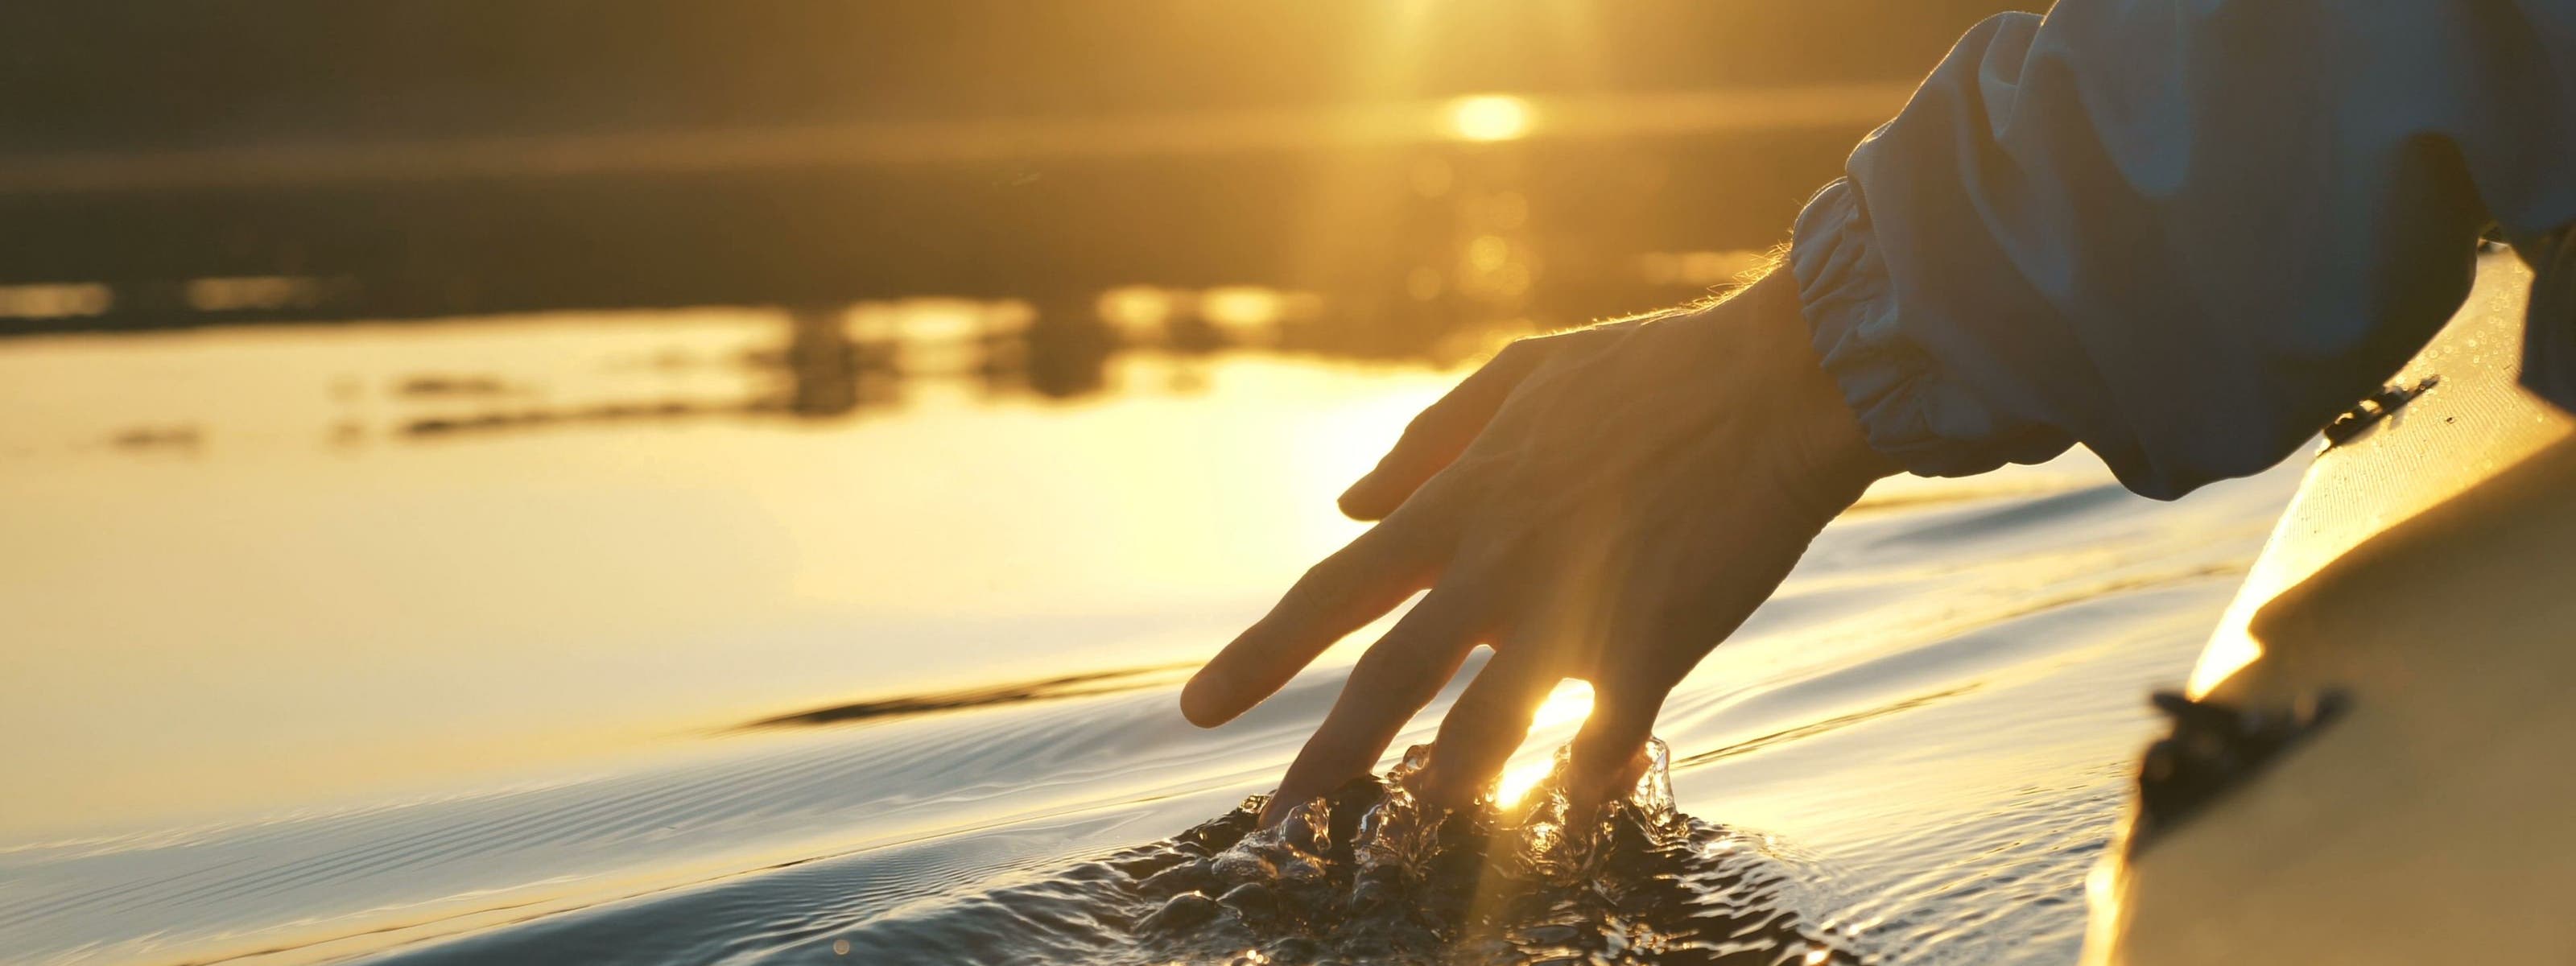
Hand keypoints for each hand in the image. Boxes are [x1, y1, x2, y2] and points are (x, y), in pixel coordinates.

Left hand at [1181, 272, 1898, 819]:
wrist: (1782, 381)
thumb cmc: (1654, 371)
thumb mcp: (1522, 376)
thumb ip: (1427, 441)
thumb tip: (1345, 503)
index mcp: (1462, 500)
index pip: (1333, 590)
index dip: (1260, 655)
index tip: (1197, 709)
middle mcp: (1498, 563)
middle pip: (1388, 680)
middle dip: (1324, 759)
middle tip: (1274, 821)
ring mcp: (1574, 610)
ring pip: (1483, 731)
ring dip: (1443, 790)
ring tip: (1407, 835)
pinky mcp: (1651, 647)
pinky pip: (1599, 743)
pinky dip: (1582, 783)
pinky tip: (1571, 813)